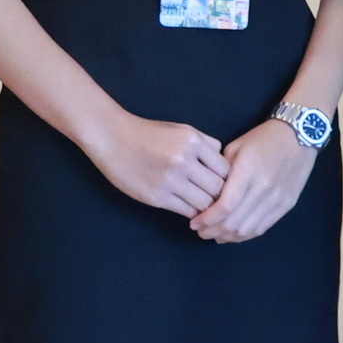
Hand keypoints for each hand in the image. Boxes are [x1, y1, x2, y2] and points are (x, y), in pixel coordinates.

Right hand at [87, 114, 229, 213]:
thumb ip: (206, 144)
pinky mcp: (156, 196)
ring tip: (209, 208)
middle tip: (222, 201)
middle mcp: (184, 161)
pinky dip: (193, 212)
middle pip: (218, 189)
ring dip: (208, 207)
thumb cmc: (149, 133)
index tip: (227, 185)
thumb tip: (226, 162)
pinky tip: (192, 209)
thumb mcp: (182, 129)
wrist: (113, 138)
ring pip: (204, 203)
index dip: (229, 180)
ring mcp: (169, 180)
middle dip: (222, 196)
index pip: (225, 169)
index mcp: (193, 142)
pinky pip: (186, 211)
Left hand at [192, 124, 319, 242]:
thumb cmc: (263, 139)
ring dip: (227, 236)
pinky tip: (233, 233)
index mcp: (248, 171)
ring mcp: (278, 198)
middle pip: (235, 222)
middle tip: (200, 231)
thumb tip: (206, 195)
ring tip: (214, 234)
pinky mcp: (287, 205)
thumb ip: (220, 172)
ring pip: (248, 229)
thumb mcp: (235, 147)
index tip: (194, 223)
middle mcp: (264, 188)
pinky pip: (263, 228)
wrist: (299, 135)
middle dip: (212, 231)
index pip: (225, 206)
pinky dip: (245, 235)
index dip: (207, 219)